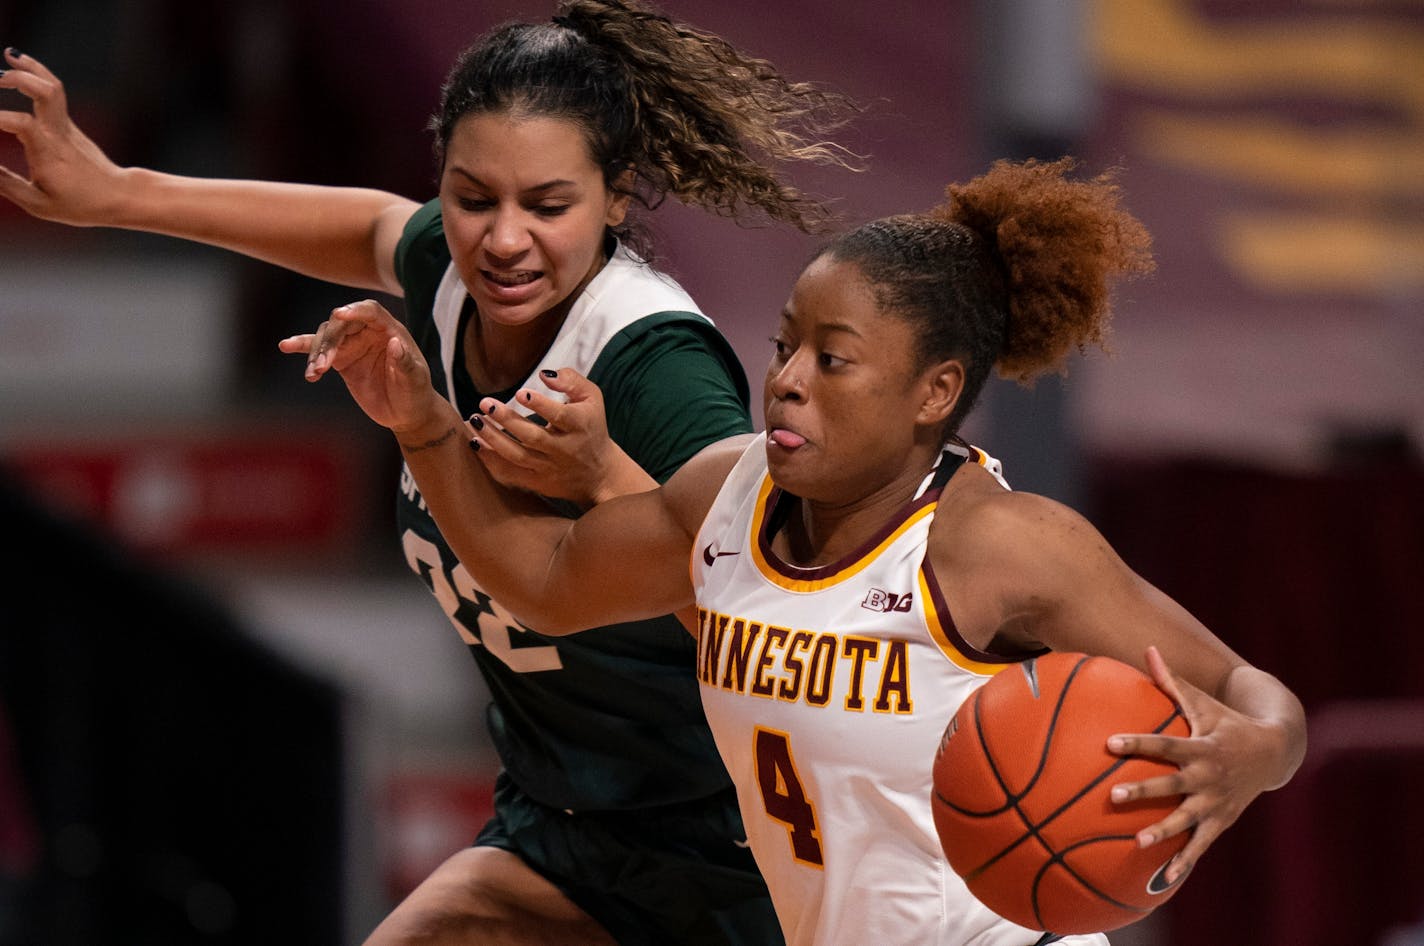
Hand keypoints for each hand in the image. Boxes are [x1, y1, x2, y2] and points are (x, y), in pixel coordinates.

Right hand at [0, 50, 130, 224]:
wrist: (120, 196)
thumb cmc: (81, 205)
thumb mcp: (39, 204)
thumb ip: (6, 184)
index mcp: (49, 153)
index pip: (21, 124)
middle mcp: (58, 133)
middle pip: (45, 93)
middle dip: (18, 79)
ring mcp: (66, 126)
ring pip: (53, 87)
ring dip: (30, 68)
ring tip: (10, 55)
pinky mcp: (67, 124)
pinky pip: (53, 93)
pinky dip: (35, 75)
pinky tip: (17, 65)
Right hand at [278, 299, 443, 434]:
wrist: (406, 413)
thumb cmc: (416, 392)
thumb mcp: (416, 379)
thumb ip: (406, 362)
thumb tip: (396, 343)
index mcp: (390, 330)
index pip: (371, 312)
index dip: (355, 310)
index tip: (339, 314)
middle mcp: (369, 332)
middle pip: (342, 324)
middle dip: (330, 341)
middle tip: (324, 364)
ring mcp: (353, 344)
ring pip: (327, 336)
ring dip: (316, 351)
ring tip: (314, 373)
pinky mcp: (341, 360)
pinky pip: (320, 351)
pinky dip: (306, 351)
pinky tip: (286, 346)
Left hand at [469, 368, 654, 506]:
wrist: (599, 473)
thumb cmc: (591, 426)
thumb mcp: (592, 398)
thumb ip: (571, 380)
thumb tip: (543, 374)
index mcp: (579, 425)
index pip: (559, 416)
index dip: (540, 405)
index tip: (520, 393)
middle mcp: (563, 449)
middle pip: (532, 436)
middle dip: (507, 420)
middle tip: (485, 403)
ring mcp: (549, 468)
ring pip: (517, 456)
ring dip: (493, 439)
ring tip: (474, 421)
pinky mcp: (538, 482)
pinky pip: (511, 474)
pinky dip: (491, 461)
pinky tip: (476, 443)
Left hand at [1105, 646, 1287, 886]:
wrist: (1276, 752)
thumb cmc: (1227, 722)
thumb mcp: (1203, 701)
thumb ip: (1171, 680)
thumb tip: (1147, 648)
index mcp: (1201, 747)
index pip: (1164, 745)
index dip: (1138, 743)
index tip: (1110, 743)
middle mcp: (1208, 777)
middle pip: (1170, 785)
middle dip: (1143, 791)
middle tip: (1112, 795)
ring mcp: (1215, 802)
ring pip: (1185, 820)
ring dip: (1163, 831)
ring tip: (1138, 841)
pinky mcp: (1221, 821)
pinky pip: (1200, 845)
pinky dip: (1183, 862)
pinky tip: (1163, 878)